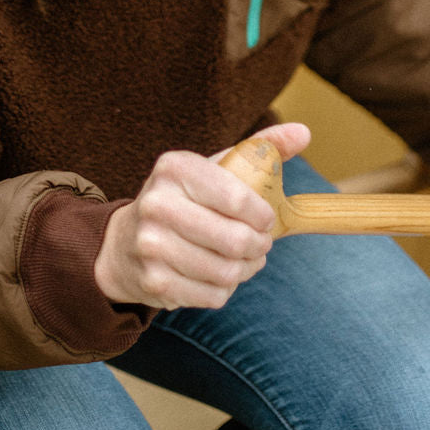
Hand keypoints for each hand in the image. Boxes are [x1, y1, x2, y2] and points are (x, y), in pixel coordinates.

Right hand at [94, 122, 310, 309]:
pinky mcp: (153, 281)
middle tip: (260, 244)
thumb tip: (304, 133)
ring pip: (226, 271)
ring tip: (245, 260)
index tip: (266, 219)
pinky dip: (225, 289)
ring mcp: (150, 245)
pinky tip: (220, 275)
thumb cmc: (186, 199)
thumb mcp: (216, 167)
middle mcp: (156, 204)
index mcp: (175, 168)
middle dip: (259, 246)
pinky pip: (211, 295)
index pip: (238, 197)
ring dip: (246, 270)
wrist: (125, 242)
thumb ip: (262, 149)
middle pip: (234, 240)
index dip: (263, 215)